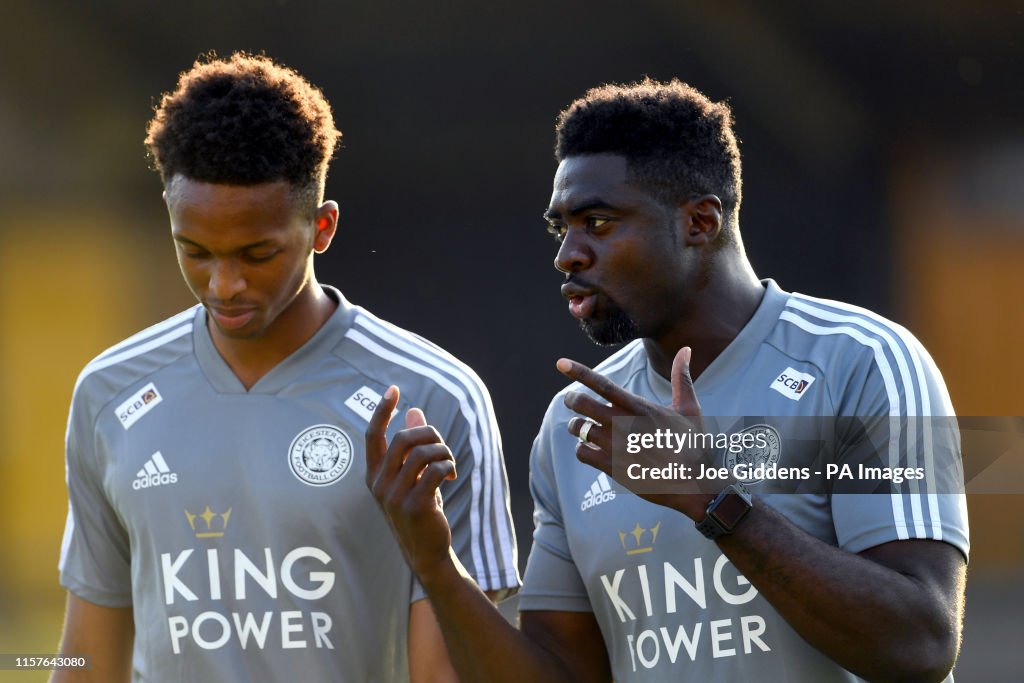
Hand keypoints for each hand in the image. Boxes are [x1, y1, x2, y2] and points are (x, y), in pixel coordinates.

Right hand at [365, 386, 457, 577]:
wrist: (426, 552)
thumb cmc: (419, 508)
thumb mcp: (412, 476)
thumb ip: (412, 446)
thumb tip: (415, 411)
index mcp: (374, 475)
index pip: (373, 435)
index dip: (382, 410)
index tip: (393, 389)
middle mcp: (379, 484)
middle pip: (404, 438)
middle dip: (430, 434)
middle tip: (442, 446)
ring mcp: (394, 496)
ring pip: (423, 453)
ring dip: (443, 452)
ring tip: (448, 464)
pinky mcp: (414, 506)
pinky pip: (435, 470)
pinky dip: (447, 466)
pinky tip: (450, 475)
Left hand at [557, 346, 715, 519]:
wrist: (692, 485)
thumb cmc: (692, 444)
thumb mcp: (689, 408)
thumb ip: (681, 377)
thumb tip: (686, 348)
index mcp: (640, 408)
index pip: (603, 385)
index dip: (579, 372)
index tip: (560, 362)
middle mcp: (624, 425)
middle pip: (582, 404)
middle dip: (572, 399)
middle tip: (572, 399)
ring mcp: (616, 447)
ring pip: (578, 429)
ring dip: (577, 425)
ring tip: (583, 426)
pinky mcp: (611, 468)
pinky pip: (581, 453)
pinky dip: (582, 449)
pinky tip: (590, 448)